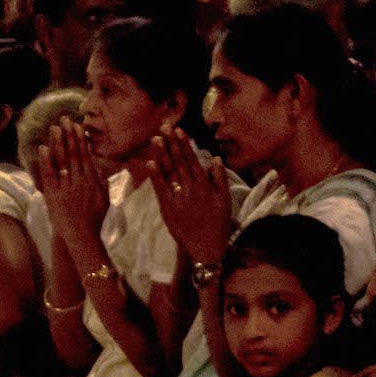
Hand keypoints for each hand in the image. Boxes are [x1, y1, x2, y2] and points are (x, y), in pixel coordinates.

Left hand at [37, 118, 109, 254]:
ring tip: (55, 127)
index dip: (80, 139)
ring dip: (59, 143)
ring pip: (62, 161)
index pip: (85, 155)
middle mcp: (80, 181)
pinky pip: (49, 174)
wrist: (82, 235)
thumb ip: (103, 181)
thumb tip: (102, 167)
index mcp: (92, 180)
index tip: (77, 126)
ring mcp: (67, 187)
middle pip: (74, 154)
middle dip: (69, 135)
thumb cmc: (94, 219)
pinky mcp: (54, 195)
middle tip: (65, 119)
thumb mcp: (104, 198)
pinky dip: (46, 161)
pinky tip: (43, 147)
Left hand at [148, 128, 232, 265]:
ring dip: (162, 155)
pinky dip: (155, 176)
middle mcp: (191, 189)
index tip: (179, 130)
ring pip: (169, 173)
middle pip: (179, 162)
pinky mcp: (168, 209)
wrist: (207, 248)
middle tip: (164, 127)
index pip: (193, 161)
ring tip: (155, 139)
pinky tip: (150, 163)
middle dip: (171, 144)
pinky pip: (161, 190)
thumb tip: (215, 158)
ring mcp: (178, 199)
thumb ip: (220, 179)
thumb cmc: (218, 224)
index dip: (185, 145)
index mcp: (205, 186)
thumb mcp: (225, 200)